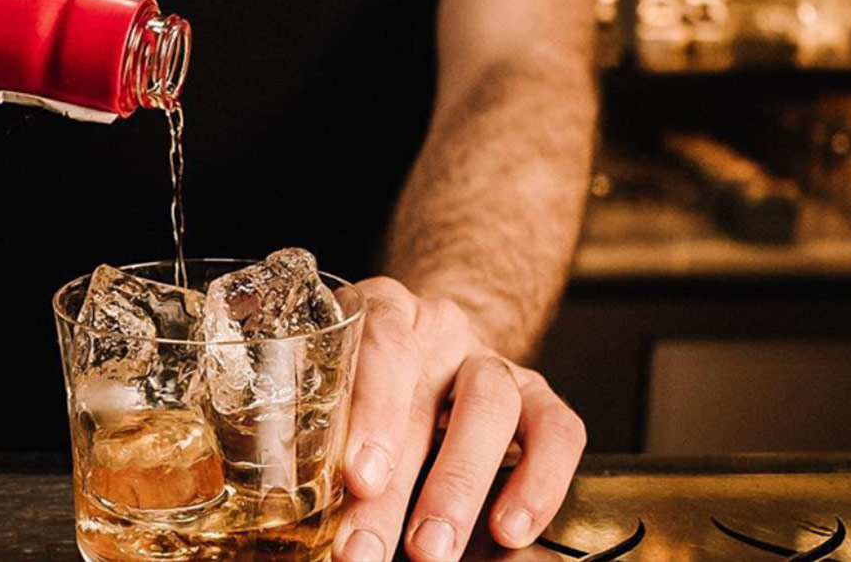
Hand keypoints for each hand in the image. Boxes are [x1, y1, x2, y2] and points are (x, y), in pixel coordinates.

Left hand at [334, 278, 585, 561]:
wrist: (428, 355)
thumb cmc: (364, 384)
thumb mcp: (333, 389)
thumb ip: (316, 429)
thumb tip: (293, 504)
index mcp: (382, 312)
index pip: (382, 342)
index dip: (372, 409)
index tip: (359, 476)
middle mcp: (440, 330)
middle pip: (426, 397)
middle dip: (397, 486)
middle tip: (368, 547)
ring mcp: (492, 361)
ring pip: (492, 407)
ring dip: (460, 487)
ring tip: (431, 550)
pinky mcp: (539, 396)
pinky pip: (557, 431)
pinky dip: (539, 484)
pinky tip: (510, 530)